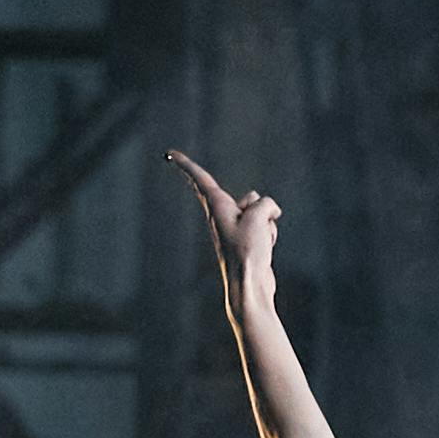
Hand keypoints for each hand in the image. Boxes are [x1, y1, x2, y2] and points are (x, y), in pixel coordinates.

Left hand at [168, 150, 281, 321]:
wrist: (249, 284)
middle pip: (248, 198)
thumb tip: (270, 210)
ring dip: (267, 222)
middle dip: (259, 209)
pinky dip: (269, 233)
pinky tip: (265, 248)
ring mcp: (234, 229)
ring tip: (261, 241)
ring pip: (260, 212)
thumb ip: (265, 203)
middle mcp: (221, 216)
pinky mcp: (246, 240)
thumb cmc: (248, 250)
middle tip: (252, 235)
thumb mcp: (259, 216)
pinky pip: (264, 226)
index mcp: (216, 206)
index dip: (185, 163)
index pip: (199, 178)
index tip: (168, 153)